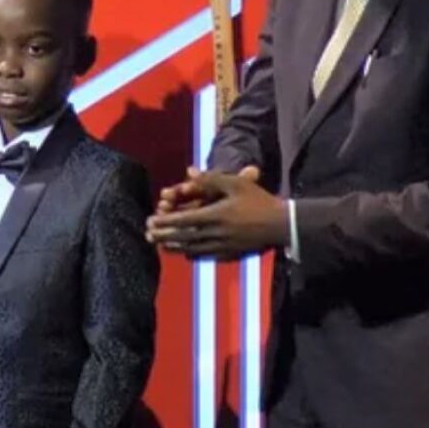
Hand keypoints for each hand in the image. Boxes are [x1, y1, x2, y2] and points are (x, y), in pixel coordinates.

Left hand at [147, 169, 286, 259]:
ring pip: (192, 249)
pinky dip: (191, 254)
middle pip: (183, 238)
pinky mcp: (229, 255)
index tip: (151, 220)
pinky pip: (205, 256)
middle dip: (164, 236)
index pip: (183, 221)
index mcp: (215, 216)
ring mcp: (222, 247)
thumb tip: (189, 171)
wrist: (280, 225)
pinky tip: (184, 252)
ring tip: (160, 244)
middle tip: (148, 234)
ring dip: (174, 247)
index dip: (165, 222)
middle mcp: (216, 234)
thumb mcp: (235, 184)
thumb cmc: (258, 200)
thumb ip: (210, 179)